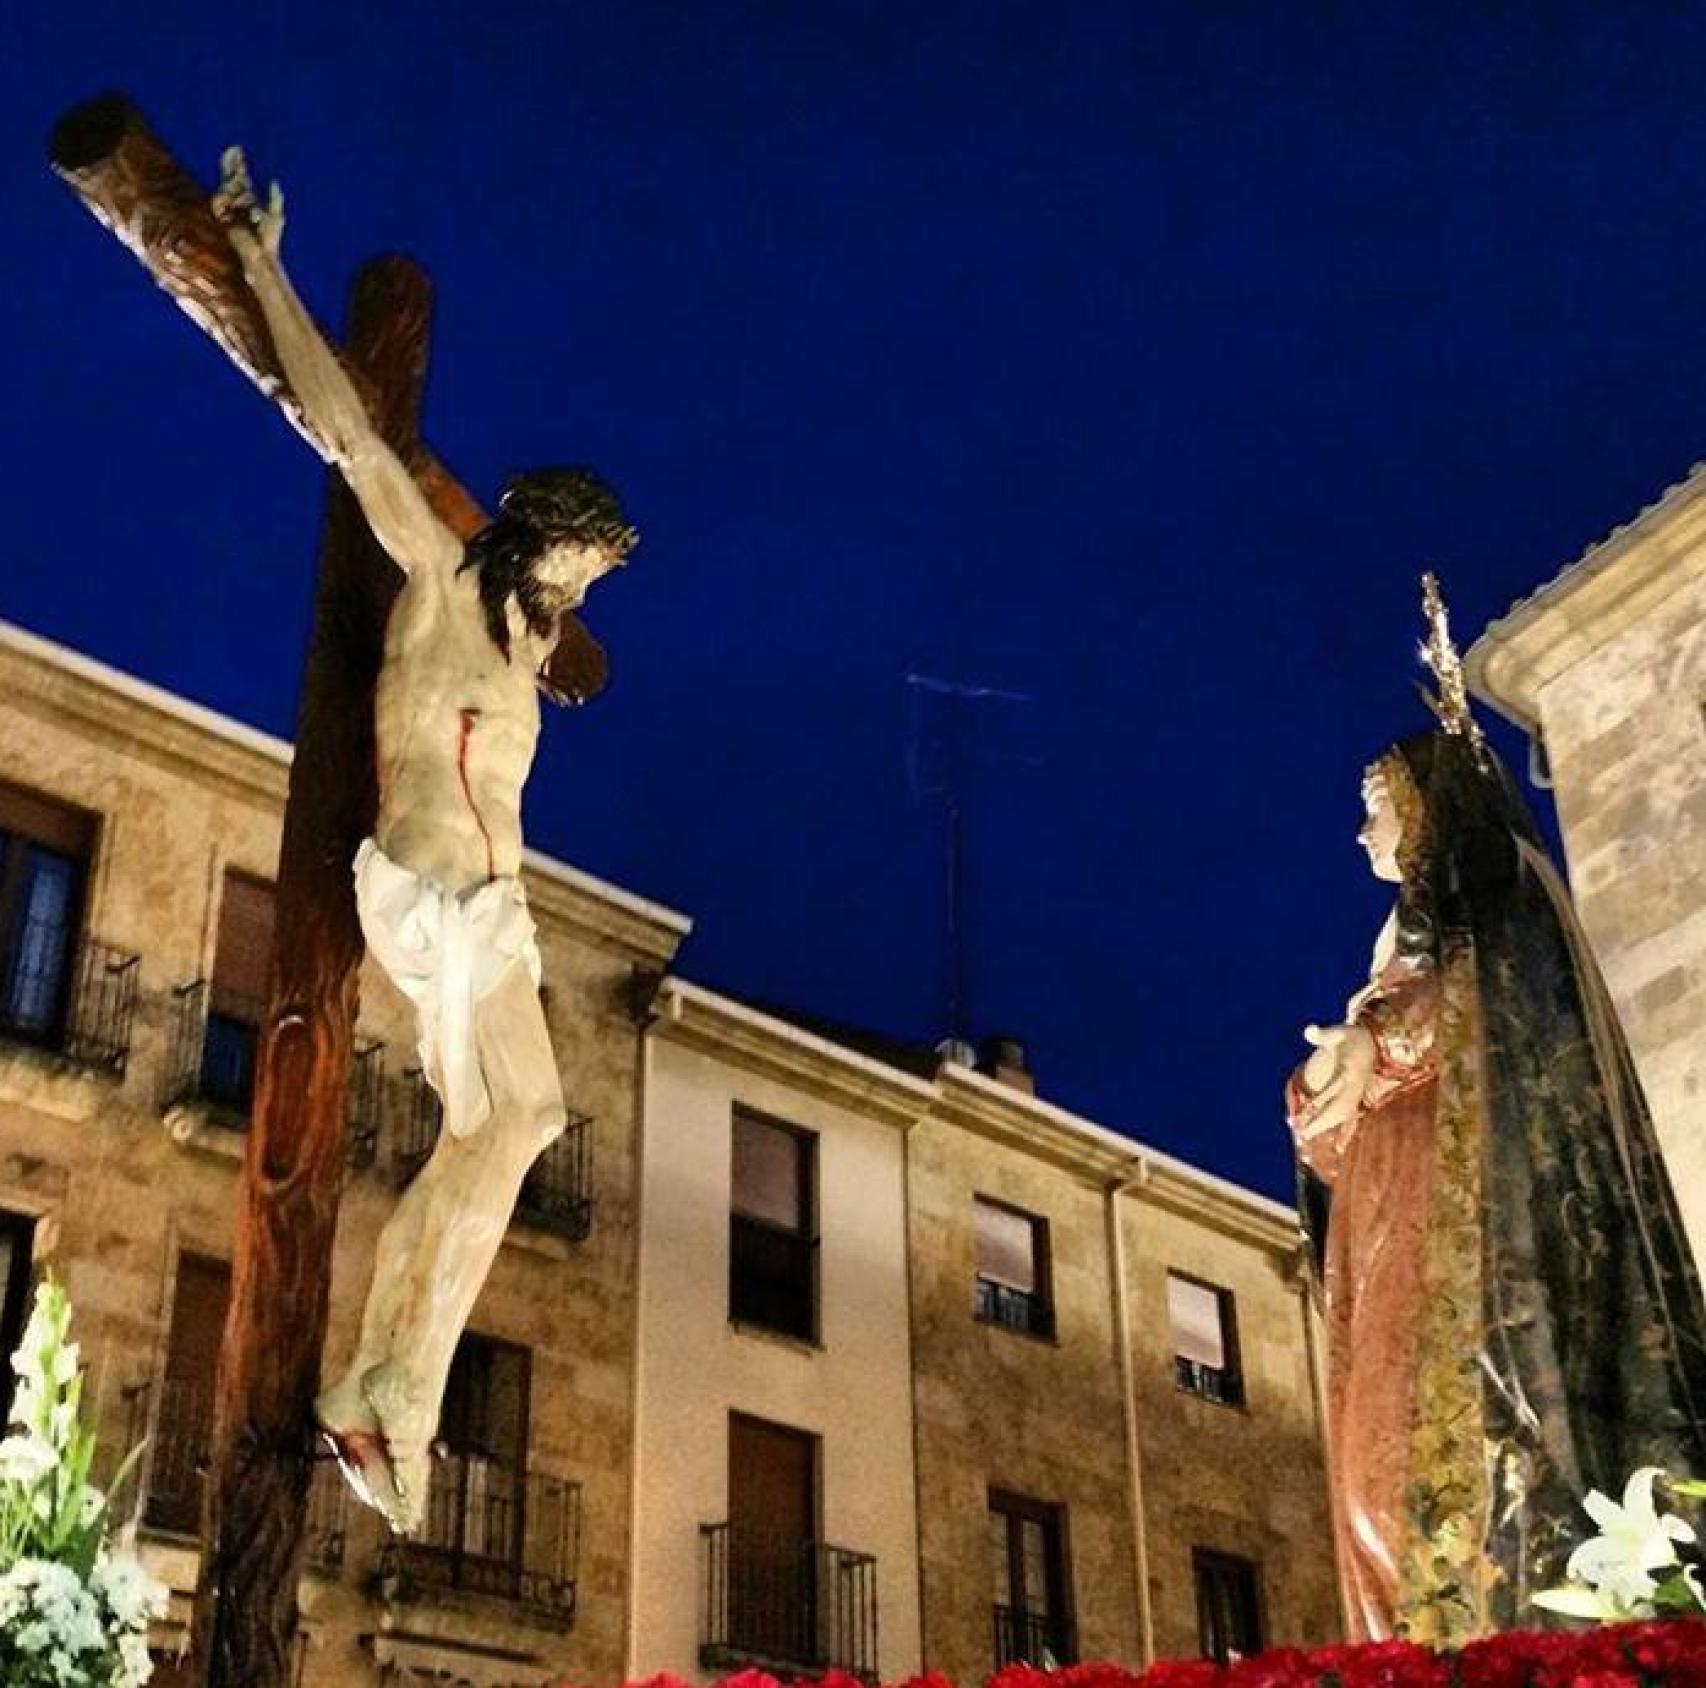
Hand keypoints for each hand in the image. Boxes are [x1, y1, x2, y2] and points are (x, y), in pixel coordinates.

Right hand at [212, 146, 284, 259]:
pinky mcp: (221, 216)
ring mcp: (227, 207)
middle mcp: (236, 200)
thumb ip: (275, 198)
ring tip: (244, 191)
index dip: (236, 163)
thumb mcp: (276, 215)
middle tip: (234, 150)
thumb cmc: (270, 239)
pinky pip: (219, 200)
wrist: (261, 255)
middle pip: (229, 177)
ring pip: (227, 187)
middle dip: (231, 163)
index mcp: (248, 198)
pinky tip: (235, 200)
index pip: (240, 176)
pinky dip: (227, 198)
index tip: (236, 149)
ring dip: (236, 186)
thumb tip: (274, 181)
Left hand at [1293, 1022, 1375, 1141]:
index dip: (1320, 1100)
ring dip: (1326, 1126)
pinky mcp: (1358, 1099)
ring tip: (1306, 1135)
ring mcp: (1358, 1095)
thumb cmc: (1352, 1036)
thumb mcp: (1338, 1031)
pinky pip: (1353, 1119)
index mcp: (1350, 1070)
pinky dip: (1346, 1133)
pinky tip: (1340, 1149)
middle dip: (1321, 1120)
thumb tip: (1308, 1030)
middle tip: (1302, 1131)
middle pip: (1339, 1108)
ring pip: (1344, 1116)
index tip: (1308, 1108)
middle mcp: (1356, 1086)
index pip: (1334, 1088)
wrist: (1374, 1042)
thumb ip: (1323, 1034)